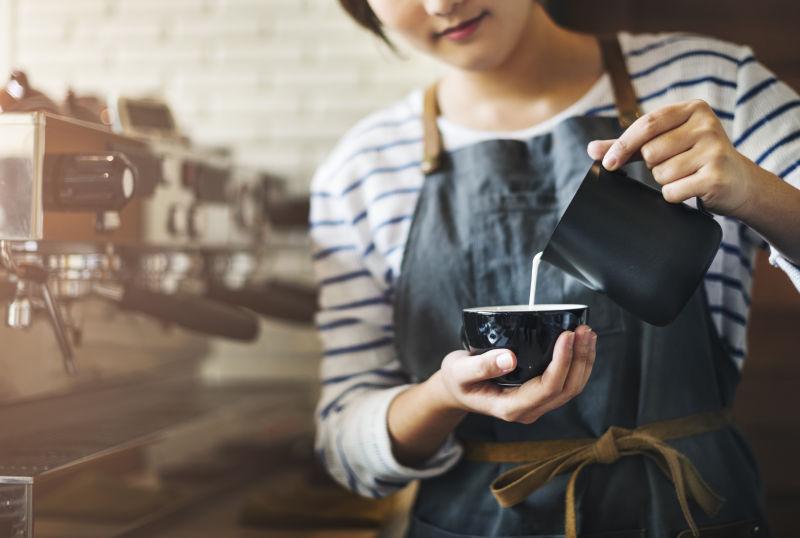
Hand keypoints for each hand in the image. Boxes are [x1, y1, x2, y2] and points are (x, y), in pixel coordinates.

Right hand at [431, 325, 596, 423]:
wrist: (456, 390)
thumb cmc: (457, 380)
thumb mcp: (459, 371)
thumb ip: (481, 366)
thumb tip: (509, 359)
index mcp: (511, 408)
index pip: (548, 387)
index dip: (562, 361)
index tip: (566, 335)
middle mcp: (528, 411)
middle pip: (567, 388)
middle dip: (580, 358)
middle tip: (583, 329)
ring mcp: (536, 405)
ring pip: (572, 387)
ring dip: (584, 360)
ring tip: (587, 333)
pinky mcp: (540, 395)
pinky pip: (567, 384)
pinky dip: (578, 363)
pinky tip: (581, 344)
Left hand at [587, 99, 763, 216]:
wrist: (738, 182)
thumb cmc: (693, 158)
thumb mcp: (664, 143)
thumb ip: (628, 145)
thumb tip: (591, 149)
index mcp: (693, 108)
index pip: (647, 124)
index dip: (623, 145)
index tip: (608, 163)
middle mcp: (707, 124)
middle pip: (651, 151)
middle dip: (653, 165)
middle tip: (674, 164)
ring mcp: (715, 150)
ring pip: (661, 173)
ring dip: (665, 180)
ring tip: (687, 175)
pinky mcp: (717, 176)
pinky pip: (672, 191)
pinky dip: (674, 195)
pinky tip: (691, 188)